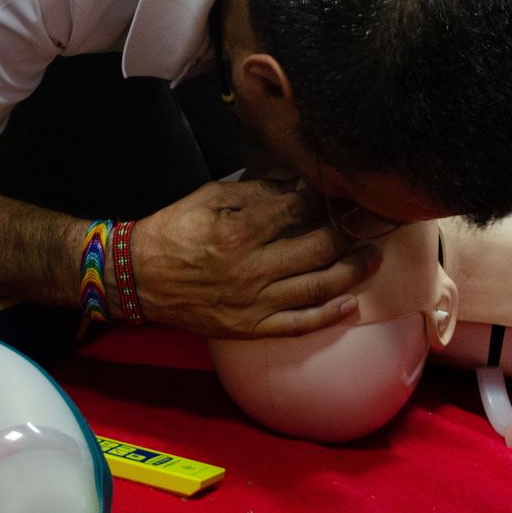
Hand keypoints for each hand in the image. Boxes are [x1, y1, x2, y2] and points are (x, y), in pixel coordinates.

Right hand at [132, 178, 380, 337]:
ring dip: (353, 272)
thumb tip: (299, 185)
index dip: (328, 198)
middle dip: (351, 232)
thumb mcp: (210, 197)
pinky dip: (328, 315)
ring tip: (373, 257)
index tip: (345, 190)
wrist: (139, 278)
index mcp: (240, 230)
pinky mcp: (251, 327)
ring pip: (317, 287)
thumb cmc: (174, 231)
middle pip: (319, 248)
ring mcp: (253, 302)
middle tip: (370, 221)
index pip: (300, 209)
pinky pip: (298, 324)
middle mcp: (252, 269)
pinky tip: (351, 303)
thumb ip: (257, 192)